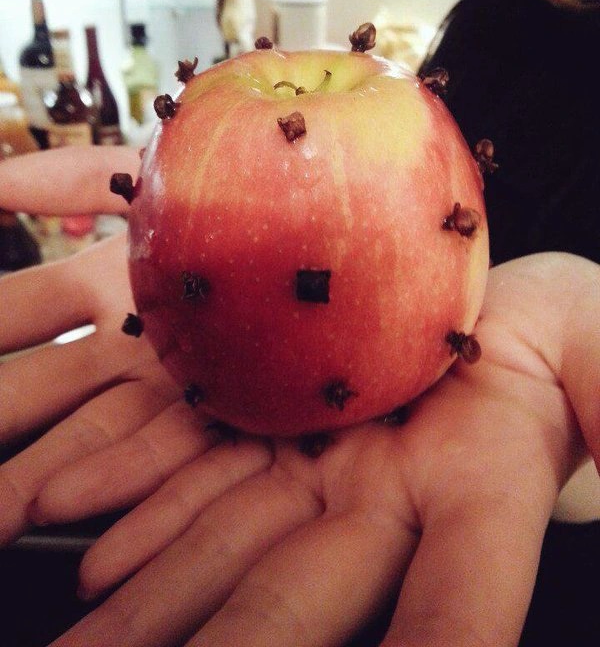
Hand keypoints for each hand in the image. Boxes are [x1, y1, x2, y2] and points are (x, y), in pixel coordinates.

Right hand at [0, 147, 267, 547]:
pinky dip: (130, 493)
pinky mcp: (240, 417)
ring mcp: (187, 382)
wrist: (358, 227)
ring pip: (104, 442)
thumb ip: (70, 180)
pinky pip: (182, 465)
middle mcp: (142, 340)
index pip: (27, 314)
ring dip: (43, 481)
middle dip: (4, 423)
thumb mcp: (153, 174)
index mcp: (115, 283)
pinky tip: (75, 522)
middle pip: (53, 394)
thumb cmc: (260, 188)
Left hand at [2, 148, 598, 646]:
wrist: (495, 310)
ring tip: (77, 636)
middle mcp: (389, 501)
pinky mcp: (283, 422)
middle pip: (297, 598)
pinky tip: (83, 527)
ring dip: (147, 595)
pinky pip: (206, 463)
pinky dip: (144, 495)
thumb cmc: (568, 335)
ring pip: (227, 541)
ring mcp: (326, 466)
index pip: (457, 601)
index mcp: (484, 493)